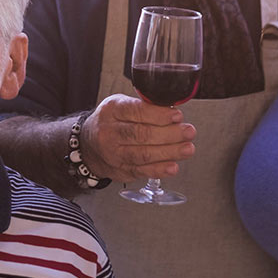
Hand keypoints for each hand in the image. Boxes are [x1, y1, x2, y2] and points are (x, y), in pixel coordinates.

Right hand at [80, 93, 196, 181]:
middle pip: (141, 134)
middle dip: (169, 134)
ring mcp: (113, 154)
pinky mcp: (120, 170)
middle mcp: (109, 132)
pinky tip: (173, 166)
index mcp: (112, 111)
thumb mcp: (121, 105)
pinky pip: (141, 171)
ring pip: (143, 154)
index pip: (136, 111)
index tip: (177, 116)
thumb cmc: (111, 122)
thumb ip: (144, 107)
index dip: (159, 114)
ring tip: (187, 149)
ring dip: (169, 152)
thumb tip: (173, 111)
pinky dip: (159, 169)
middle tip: (188, 132)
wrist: (88, 145)